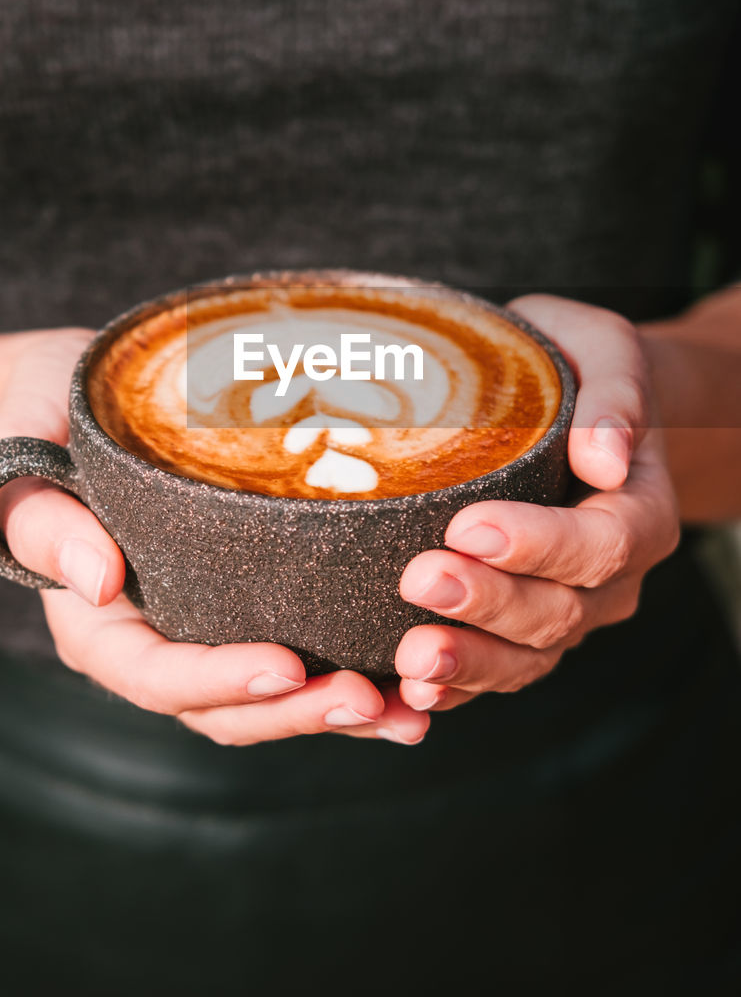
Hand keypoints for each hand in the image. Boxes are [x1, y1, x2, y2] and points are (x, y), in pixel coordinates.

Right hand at [0, 329, 429, 746]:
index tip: (288, 667)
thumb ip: (44, 517)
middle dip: (298, 712)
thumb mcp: (23, 450)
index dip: (222, 681)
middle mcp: (152, 641)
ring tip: (415, 710)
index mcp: (96, 623)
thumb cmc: (43, 413)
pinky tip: (415, 675)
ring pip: (271, 699)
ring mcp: (201, 630)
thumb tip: (97, 583)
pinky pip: (297, 659)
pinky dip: (351, 673)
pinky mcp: (242, 607)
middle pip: (225, 708)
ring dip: (340, 712)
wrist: (73, 392)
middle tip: (374, 701)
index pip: (157, 676)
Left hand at [395, 296, 680, 711]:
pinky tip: (403, 695)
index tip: (470, 525)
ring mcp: (565, 612)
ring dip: (468, 663)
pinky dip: (452, 691)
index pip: (603, 543)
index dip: (540, 543)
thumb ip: (616, 397)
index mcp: (640, 511)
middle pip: (559, 610)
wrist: (569, 409)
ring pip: (526, 658)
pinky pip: (491, 673)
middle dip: (488, 603)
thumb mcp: (604, 348)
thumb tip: (605, 456)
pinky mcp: (517, 631)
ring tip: (409, 660)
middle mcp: (609, 579)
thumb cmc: (577, 366)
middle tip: (419, 579)